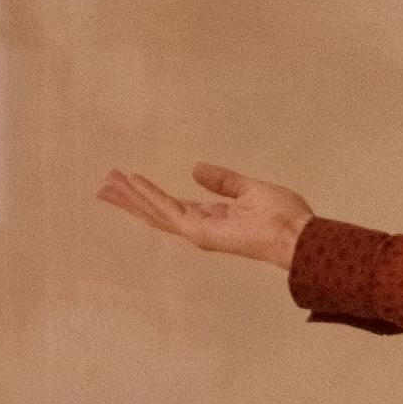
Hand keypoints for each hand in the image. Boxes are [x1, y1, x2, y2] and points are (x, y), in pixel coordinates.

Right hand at [97, 160, 311, 269]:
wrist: (297, 235)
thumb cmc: (284, 216)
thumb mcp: (250, 189)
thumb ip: (223, 181)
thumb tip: (195, 168)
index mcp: (213, 218)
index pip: (173, 206)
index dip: (151, 194)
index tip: (130, 180)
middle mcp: (201, 227)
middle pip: (156, 212)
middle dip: (131, 199)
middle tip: (104, 185)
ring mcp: (198, 232)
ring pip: (155, 212)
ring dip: (131, 197)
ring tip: (107, 184)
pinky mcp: (199, 231)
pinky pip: (169, 210)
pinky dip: (150, 196)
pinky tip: (134, 183)